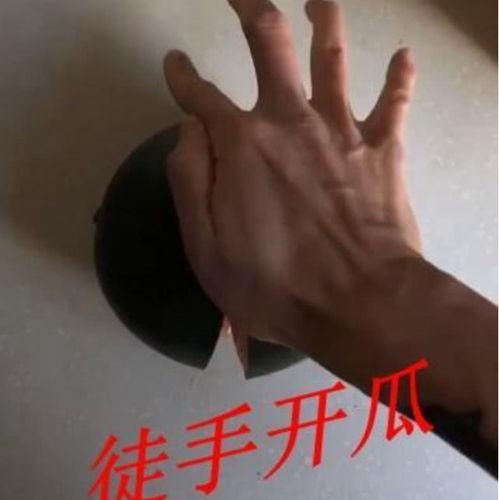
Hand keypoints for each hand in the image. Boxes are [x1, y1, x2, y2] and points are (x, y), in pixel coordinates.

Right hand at [163, 0, 420, 355]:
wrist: (357, 304)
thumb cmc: (274, 287)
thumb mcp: (205, 248)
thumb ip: (189, 180)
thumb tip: (189, 129)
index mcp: (241, 146)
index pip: (200, 96)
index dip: (183, 77)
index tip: (176, 66)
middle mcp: (290, 121)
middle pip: (269, 43)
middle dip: (250, 10)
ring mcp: (341, 130)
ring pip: (333, 57)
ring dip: (324, 22)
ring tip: (319, 3)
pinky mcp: (384, 150)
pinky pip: (395, 102)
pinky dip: (400, 77)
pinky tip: (403, 57)